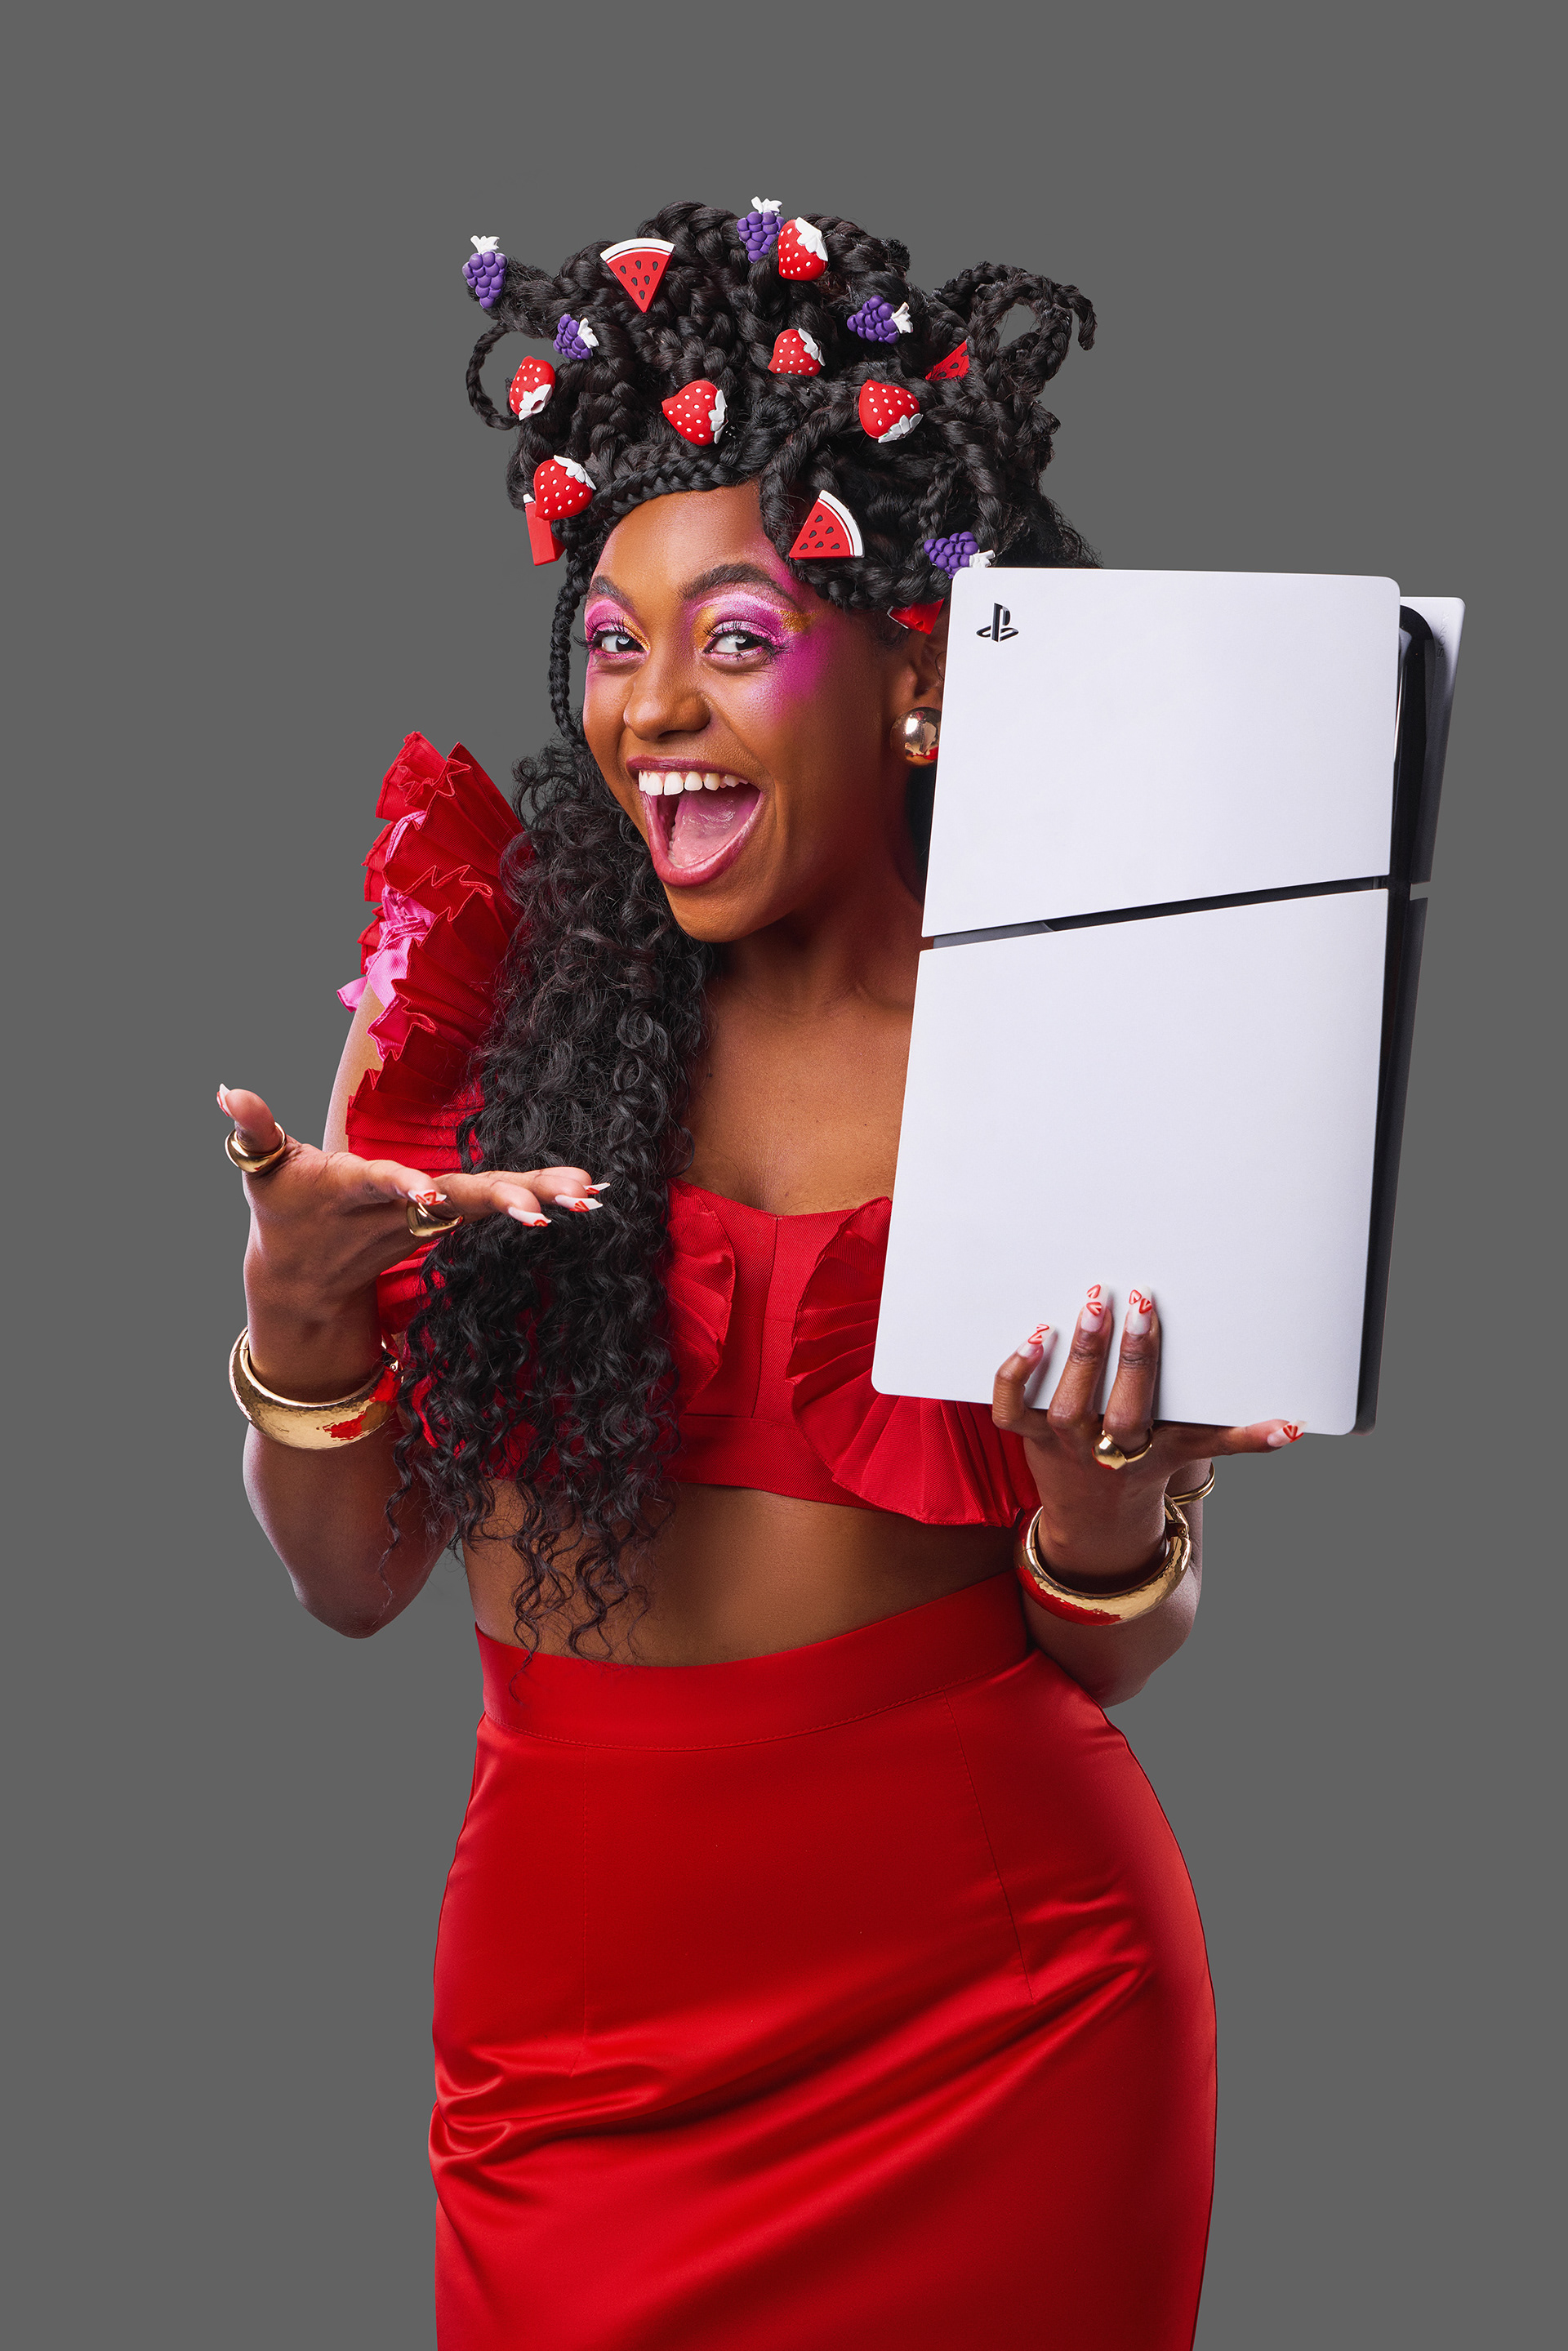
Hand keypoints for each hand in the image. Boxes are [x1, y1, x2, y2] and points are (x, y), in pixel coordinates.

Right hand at [218, 1083, 602, 1389]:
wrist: (302, 1280)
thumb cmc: (281, 1209)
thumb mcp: (260, 1168)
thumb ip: (252, 1127)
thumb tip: (227, 1090)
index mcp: (353, 1191)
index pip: (380, 1185)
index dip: (403, 1187)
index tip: (428, 1196)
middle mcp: (400, 1208)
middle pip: (455, 1201)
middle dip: (498, 1201)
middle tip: (545, 1212)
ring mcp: (430, 1215)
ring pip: (488, 1202)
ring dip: (539, 1197)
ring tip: (588, 1196)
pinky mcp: (449, 1214)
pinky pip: (502, 1201)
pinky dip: (544, 1195)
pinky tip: (589, 1194)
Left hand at [992, 1285, 1301, 1589]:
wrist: (1096, 1518)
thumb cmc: (1146, 1466)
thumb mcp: (1190, 1452)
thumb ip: (1238, 1437)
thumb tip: (1293, 1429)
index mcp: (1152, 1451)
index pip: (1167, 1418)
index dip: (1154, 1371)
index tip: (1158, 1318)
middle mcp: (1108, 1450)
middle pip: (1119, 1411)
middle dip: (1127, 1359)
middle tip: (1130, 1302)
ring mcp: (1065, 1446)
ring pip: (1063, 1409)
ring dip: (1074, 1361)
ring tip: (1088, 1310)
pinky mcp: (1030, 1437)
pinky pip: (1012, 1411)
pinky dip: (1014, 1377)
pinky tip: (1032, 1339)